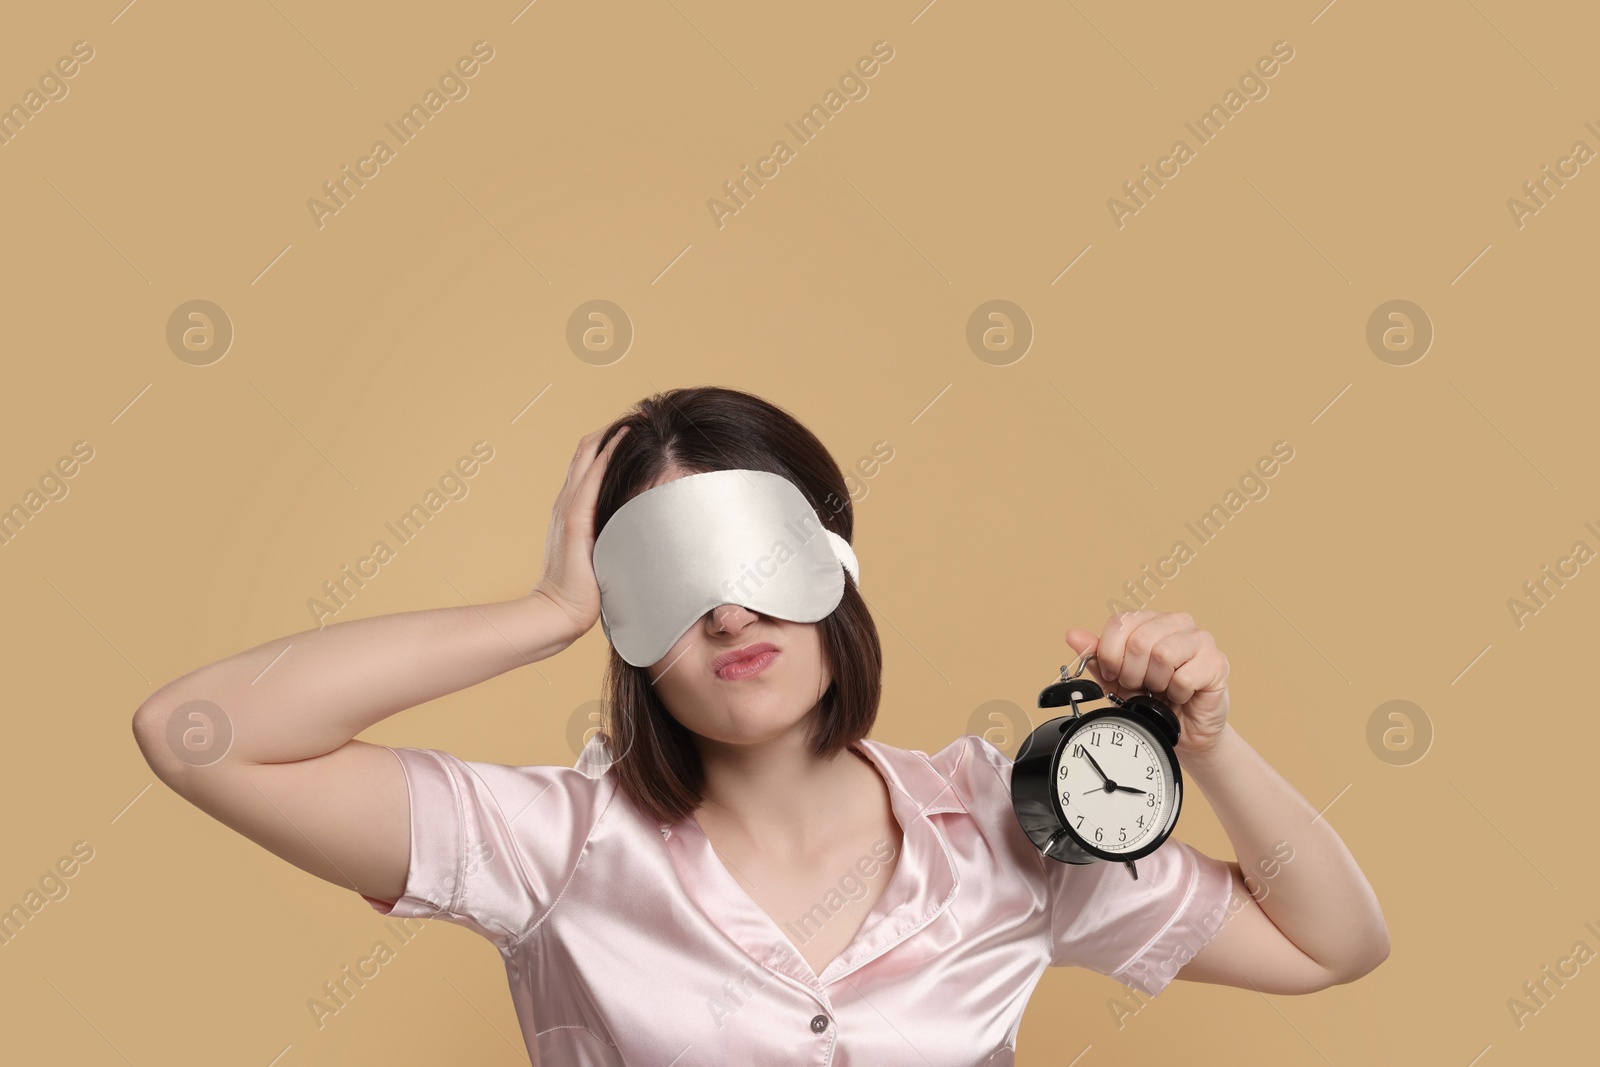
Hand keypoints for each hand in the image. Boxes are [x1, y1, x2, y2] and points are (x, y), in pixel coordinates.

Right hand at [531, 424, 629, 641]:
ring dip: (612, 434)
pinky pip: (592, 476)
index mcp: (571, 511)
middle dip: (613, 431)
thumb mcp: (599, 556)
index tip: (634, 431)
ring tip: (637, 418)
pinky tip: (624, 437)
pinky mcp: (575, 520)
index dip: (608, 444)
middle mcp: (567, 502)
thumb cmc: (583, 592)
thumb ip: (612, 540)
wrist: (558, 612)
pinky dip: (608, 453)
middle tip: (640, 416)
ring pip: (588, 456)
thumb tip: (641, 536)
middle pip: (586, 452)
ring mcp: (568, 508)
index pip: (587, 465)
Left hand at [1064, 611, 1230, 760]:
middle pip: (1139, 640)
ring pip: (1163, 655)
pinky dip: (1177, 693)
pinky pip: (1185, 677)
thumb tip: (1073, 636)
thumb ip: (1096, 657)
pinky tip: (1181, 695)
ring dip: (1156, 683)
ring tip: (1162, 690)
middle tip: (1141, 686)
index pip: (1120, 623)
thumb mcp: (1116, 680)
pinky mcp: (1217, 662)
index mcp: (1149, 620)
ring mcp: (1200, 639)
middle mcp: (1176, 622)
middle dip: (1133, 674)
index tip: (1115, 675)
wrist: (1183, 732)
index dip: (1111, 655)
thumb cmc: (1152, 701)